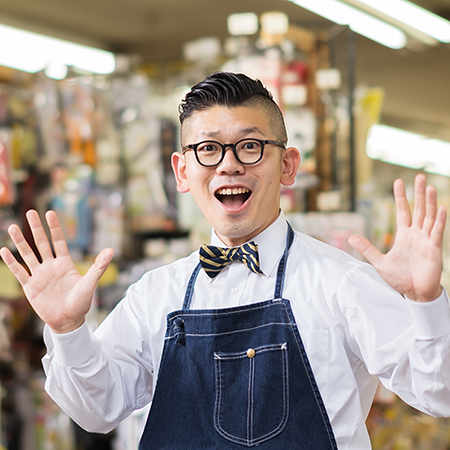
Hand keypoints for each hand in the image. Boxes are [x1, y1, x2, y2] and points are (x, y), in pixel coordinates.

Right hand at [0, 210, 113, 332]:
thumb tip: (111, 250)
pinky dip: (11, 262)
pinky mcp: (30, 286)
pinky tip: (4, 250)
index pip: (59, 241)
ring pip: (28, 254)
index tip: (50, 213)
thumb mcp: (90, 283)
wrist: (68, 321)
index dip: (54, 228)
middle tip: (30, 212)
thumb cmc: (81, 302)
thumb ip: (99, 266)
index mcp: (65, 263)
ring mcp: (39, 275)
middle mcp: (51, 266)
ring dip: (20, 241)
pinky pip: (19, 271)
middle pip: (42, 243)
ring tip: (12, 227)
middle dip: (36, 228)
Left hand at [349, 174, 446, 301]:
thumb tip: (351, 237)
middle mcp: (416, 234)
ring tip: (430, 187)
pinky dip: (439, 220)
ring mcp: (426, 240)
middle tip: (420, 177)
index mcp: (403, 235)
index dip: (400, 197)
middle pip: (418, 209)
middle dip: (418, 193)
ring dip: (430, 202)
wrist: (414, 293)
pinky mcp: (434, 248)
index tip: (398, 182)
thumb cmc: (399, 278)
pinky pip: (437, 231)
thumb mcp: (379, 262)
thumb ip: (367, 248)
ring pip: (429, 216)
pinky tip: (441, 207)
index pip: (403, 211)